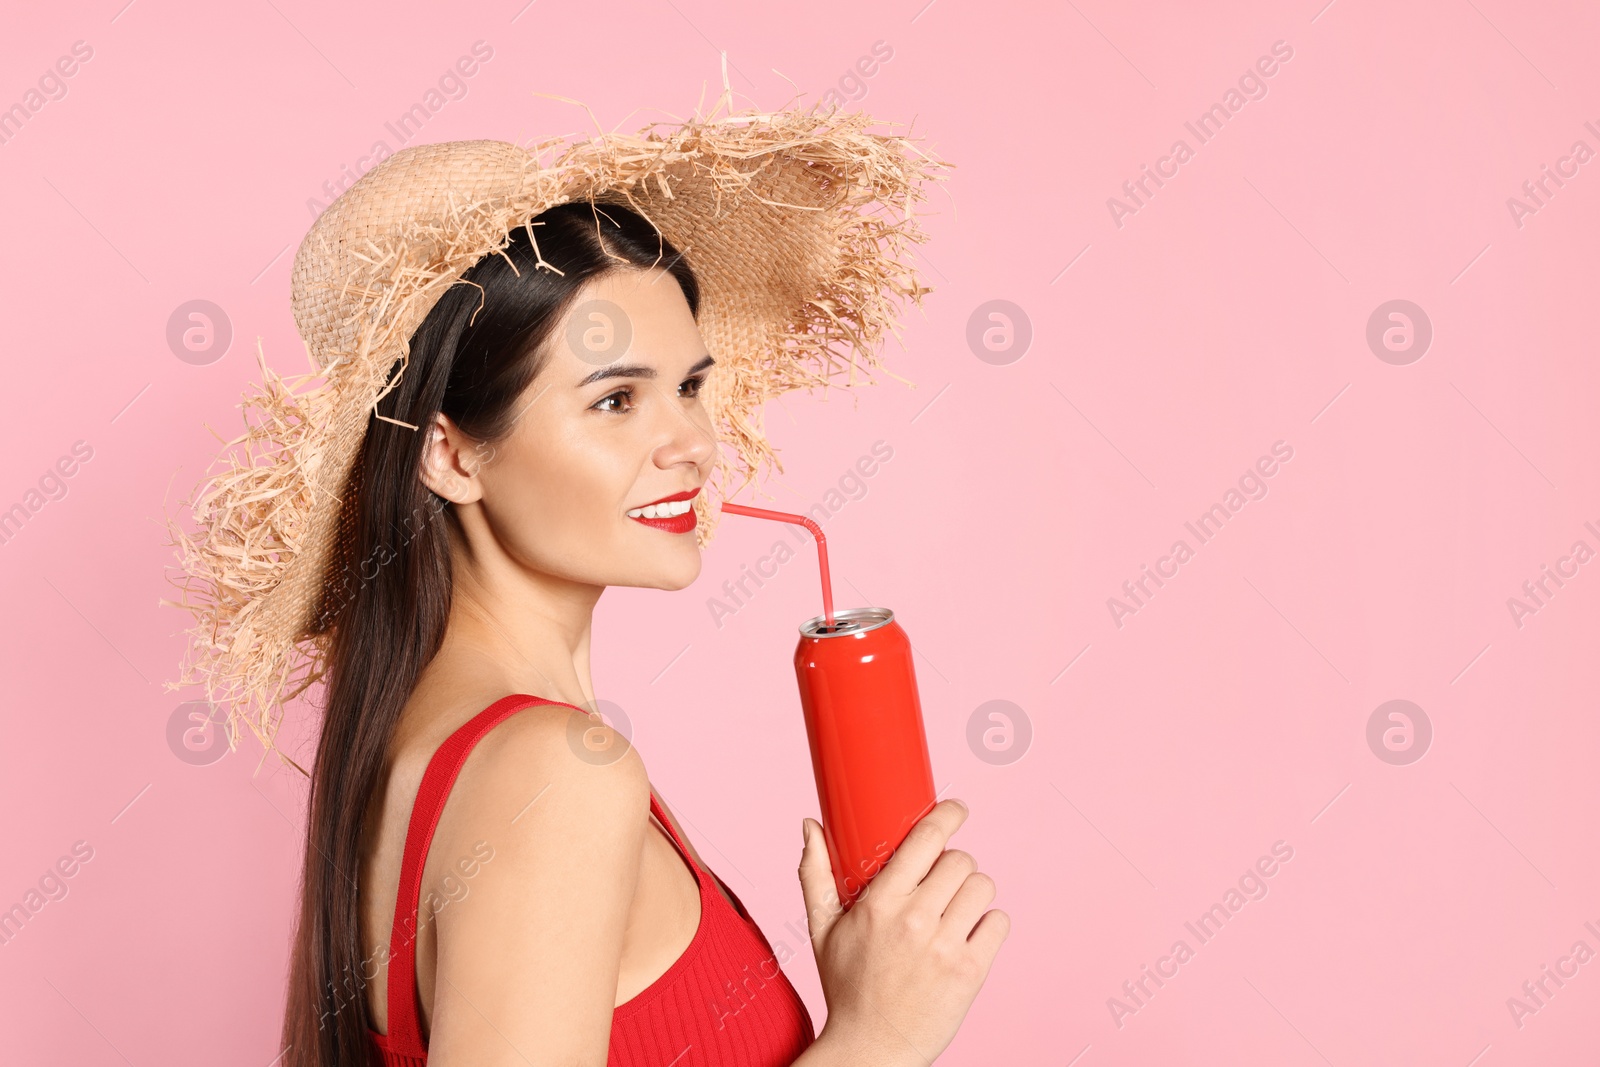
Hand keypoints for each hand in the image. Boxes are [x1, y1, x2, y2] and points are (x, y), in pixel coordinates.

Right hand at [797, 800, 1008, 1065]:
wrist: (871, 1050)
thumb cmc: (847, 986)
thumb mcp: (822, 930)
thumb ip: (815, 874)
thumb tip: (810, 825)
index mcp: (879, 904)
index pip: (926, 839)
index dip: (949, 816)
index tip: (956, 810)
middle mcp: (914, 921)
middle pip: (960, 861)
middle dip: (953, 866)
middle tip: (941, 883)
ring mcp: (945, 948)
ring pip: (983, 887)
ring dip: (972, 893)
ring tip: (953, 910)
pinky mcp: (971, 972)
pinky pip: (999, 923)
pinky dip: (988, 925)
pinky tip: (967, 935)